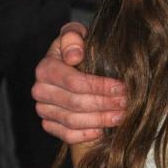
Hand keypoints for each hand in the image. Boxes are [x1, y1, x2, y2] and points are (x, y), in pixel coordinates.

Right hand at [32, 21, 126, 143]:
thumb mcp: (75, 33)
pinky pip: (66, 135)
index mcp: (46, 68)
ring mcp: (43, 109)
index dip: (100, 86)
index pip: (74, 82)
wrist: (73, 60)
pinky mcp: (49, 123)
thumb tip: (74, 56)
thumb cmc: (78, 45)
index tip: (122, 87)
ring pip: (72, 121)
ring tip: (121, 116)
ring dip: (100, 120)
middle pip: (75, 103)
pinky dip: (86, 135)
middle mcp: (40, 90)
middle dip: (104, 104)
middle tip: (126, 103)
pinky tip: (103, 129)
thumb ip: (72, 36)